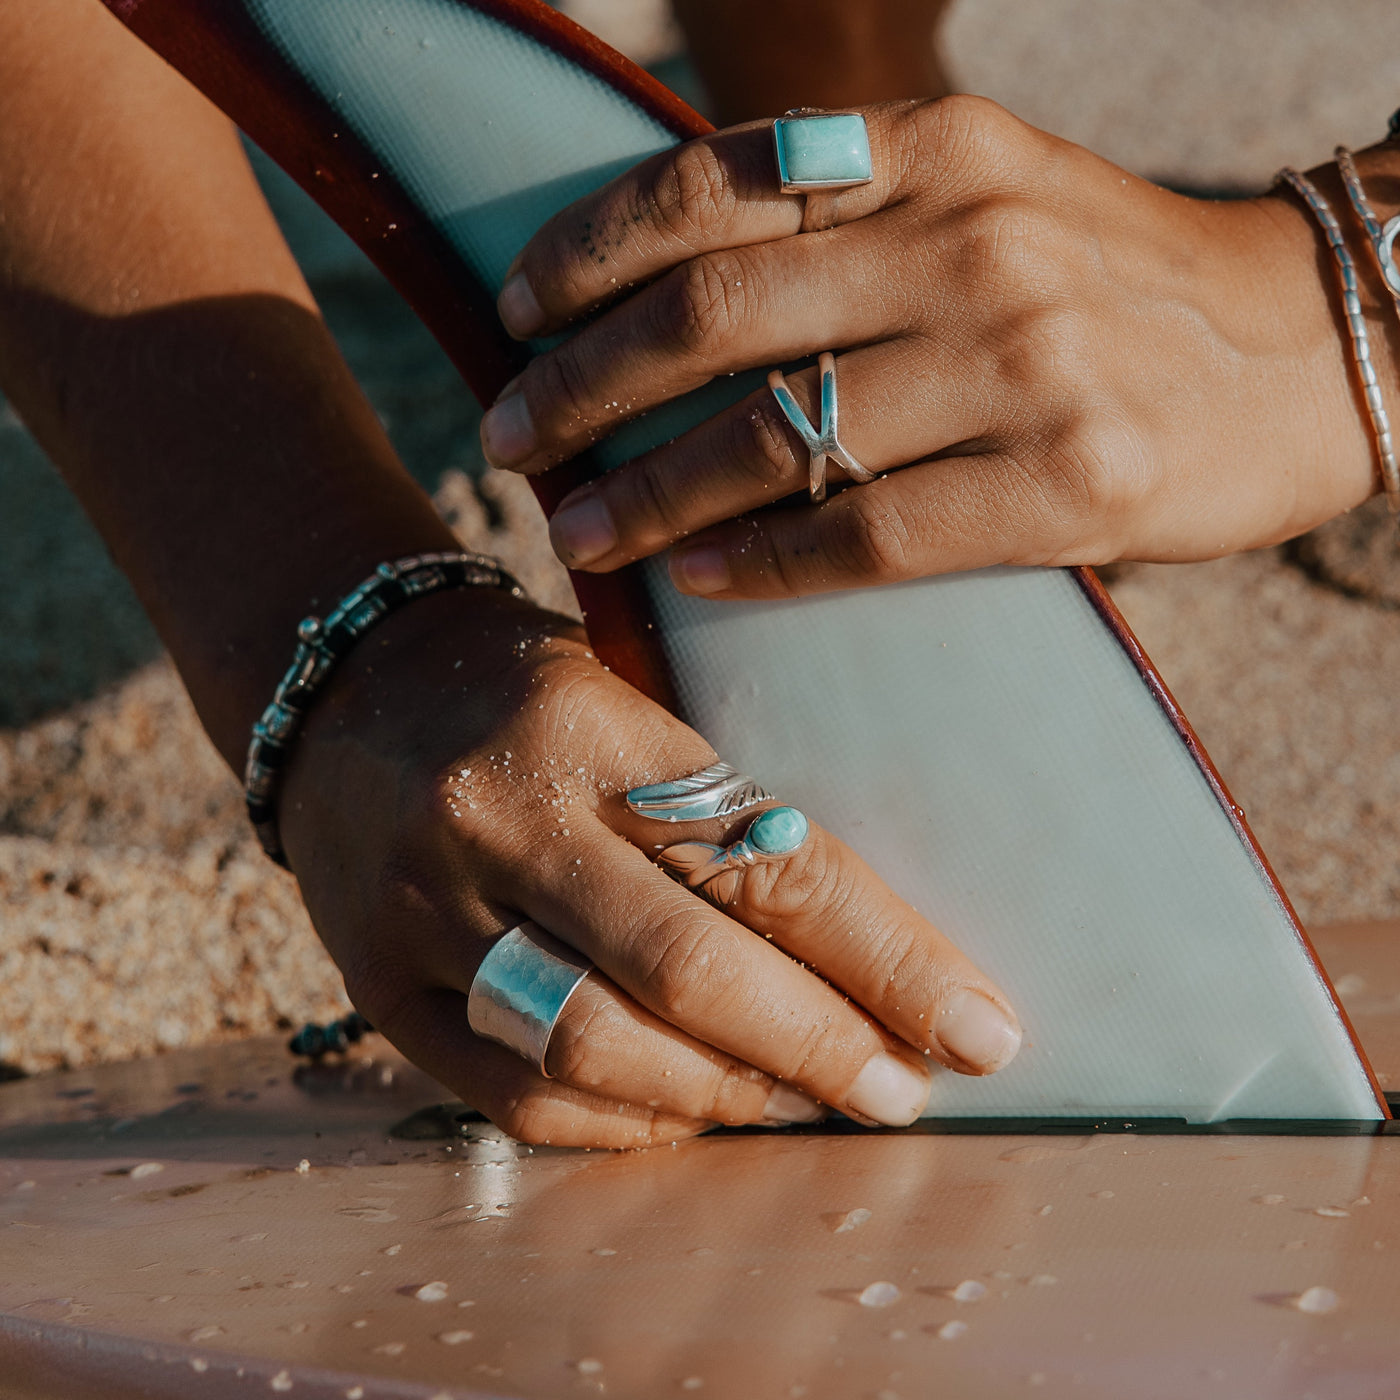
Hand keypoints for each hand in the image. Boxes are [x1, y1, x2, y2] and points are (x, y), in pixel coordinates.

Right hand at [277, 588, 1020, 1147]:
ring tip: (804, 1102)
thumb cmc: (524, 691)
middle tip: (903, 1089)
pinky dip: (624, 1120)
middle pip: (690, 970)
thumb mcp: (631, 699)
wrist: (347, 691)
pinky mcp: (377, 986)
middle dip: (822, 1046)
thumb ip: (723, 809)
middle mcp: (504, 820)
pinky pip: (516, 1092)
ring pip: (600, 1044)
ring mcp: (428, 912)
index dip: (886, 956)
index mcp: (591, 728)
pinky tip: (690, 1115)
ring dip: (729, 1095)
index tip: (975, 1023)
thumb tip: (861, 945)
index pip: (767, 860)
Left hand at [482, 96, 1382, 598]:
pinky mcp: (1073, 484)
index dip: (588, 253)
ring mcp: (1027, 363)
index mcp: (935, 146)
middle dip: (582, 384)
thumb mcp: (988, 194)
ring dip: (649, 494)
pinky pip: (871, 532)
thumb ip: (851, 216)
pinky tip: (695, 579)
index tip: (514, 312)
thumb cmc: (1112, 283)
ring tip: (575, 531)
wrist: (1302, 350)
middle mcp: (971, 239)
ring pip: (779, 435)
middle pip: (716, 315)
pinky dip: (765, 562)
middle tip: (508, 439)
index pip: (712, 185)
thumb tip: (675, 289)